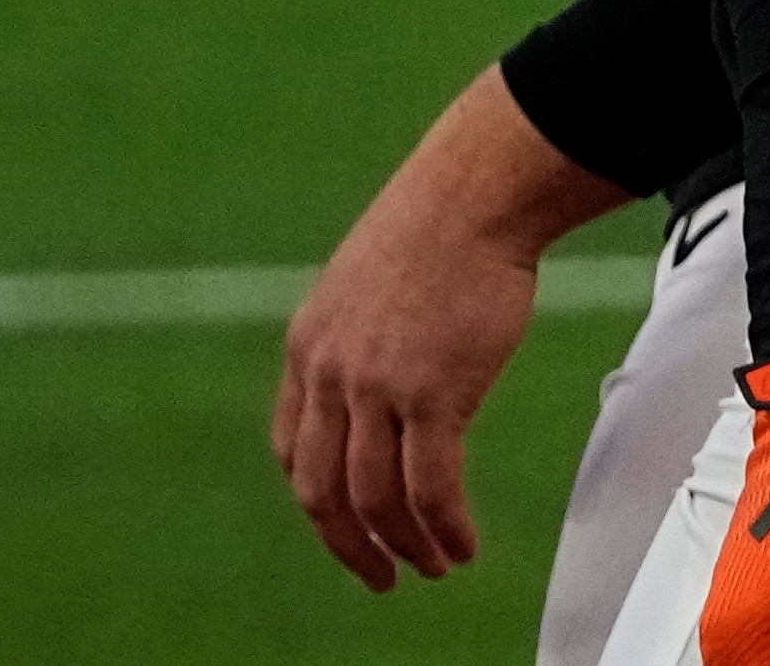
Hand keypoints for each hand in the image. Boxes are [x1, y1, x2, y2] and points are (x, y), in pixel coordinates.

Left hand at [272, 68, 621, 590]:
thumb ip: (360, 336)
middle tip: (381, 575)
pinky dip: (444, 526)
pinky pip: (432, 485)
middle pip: (323, 491)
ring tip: (435, 564)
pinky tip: (462, 542)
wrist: (475, 194)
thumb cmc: (439, 226)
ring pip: (376, 498)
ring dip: (405, 545)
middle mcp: (330, 376)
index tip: (347, 523)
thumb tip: (385, 371)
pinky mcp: (433, 393)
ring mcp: (377, 387)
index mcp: (306, 349)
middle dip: (351, 546)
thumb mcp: (365, 283)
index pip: (294, 450)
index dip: (318, 498)